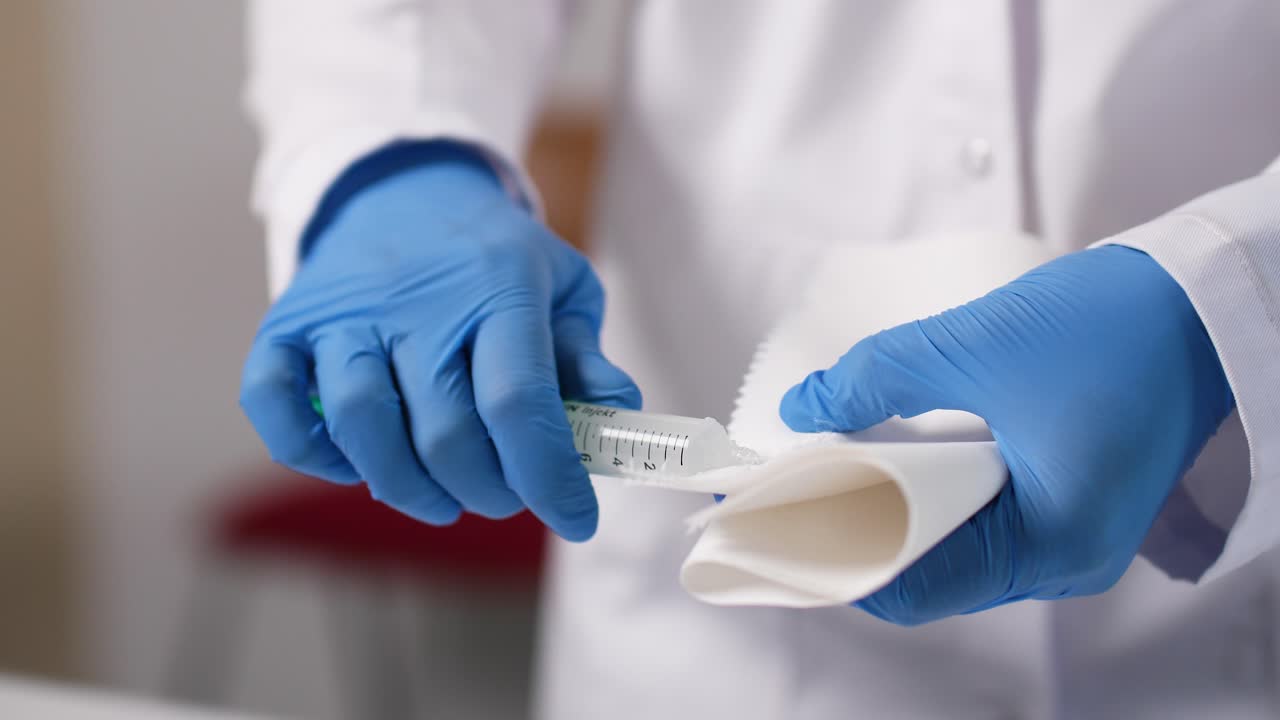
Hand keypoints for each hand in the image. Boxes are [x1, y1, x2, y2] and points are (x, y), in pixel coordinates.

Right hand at [240, 142, 639, 539]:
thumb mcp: (562, 287)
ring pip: (362, 425)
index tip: (576, 520)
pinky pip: (273, 403)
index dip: (548, 476)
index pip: (518, 401)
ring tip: (445, 496)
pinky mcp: (286, 326)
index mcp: (497, 287)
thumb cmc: (495, 258)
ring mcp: (342, 313)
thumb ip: (587, 357)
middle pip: (443, 433)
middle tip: (507, 494)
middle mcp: (414, 301)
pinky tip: (357, 463)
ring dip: (410, 489)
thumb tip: (616, 417)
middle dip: (488, 491)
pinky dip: (313, 454)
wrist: (404, 190)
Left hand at [779, 245, 1233, 623]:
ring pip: (952, 545)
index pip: (913, 586)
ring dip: (891, 506)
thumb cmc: (1113, 326)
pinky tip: (892, 455)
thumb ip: (875, 381)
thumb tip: (803, 406)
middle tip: (792, 484)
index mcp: (1051, 546)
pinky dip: (932, 492)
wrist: (1201, 295)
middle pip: (929, 571)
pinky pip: (982, 518)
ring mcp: (1073, 534)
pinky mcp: (1072, 501)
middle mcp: (1066, 560)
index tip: (778, 516)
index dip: (835, 552)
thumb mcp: (974, 348)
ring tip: (831, 465)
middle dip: (855, 527)